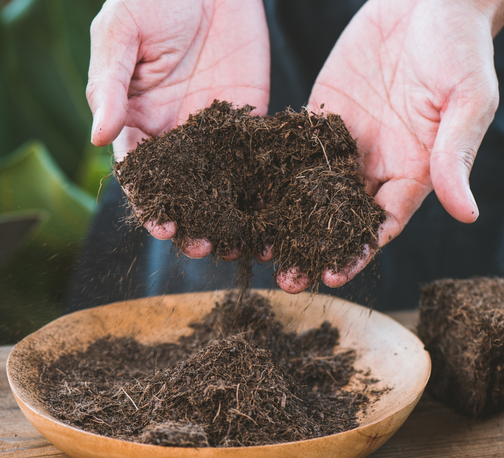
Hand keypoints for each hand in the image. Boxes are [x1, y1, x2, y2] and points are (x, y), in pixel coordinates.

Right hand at [87, 0, 269, 257]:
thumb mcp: (120, 34)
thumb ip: (109, 85)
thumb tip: (100, 138)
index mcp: (140, 123)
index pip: (142, 175)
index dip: (151, 204)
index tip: (164, 228)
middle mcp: (177, 138)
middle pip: (183, 191)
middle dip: (192, 222)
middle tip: (202, 247)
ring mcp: (215, 135)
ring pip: (220, 186)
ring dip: (228, 218)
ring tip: (239, 245)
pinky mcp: (248, 124)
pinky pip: (255, 160)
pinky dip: (263, 189)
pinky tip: (273, 215)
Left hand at [278, 0, 503, 292]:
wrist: (428, 0)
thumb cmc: (460, 48)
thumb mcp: (466, 102)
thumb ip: (455, 157)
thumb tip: (468, 214)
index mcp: (409, 172)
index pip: (381, 224)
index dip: (358, 252)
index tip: (332, 276)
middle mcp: (372, 167)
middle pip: (339, 220)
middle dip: (313, 250)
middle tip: (286, 280)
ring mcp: (343, 144)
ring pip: (311, 193)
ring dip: (286, 222)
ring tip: (259, 249)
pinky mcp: (319, 118)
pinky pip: (294, 150)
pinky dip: (272, 174)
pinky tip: (247, 195)